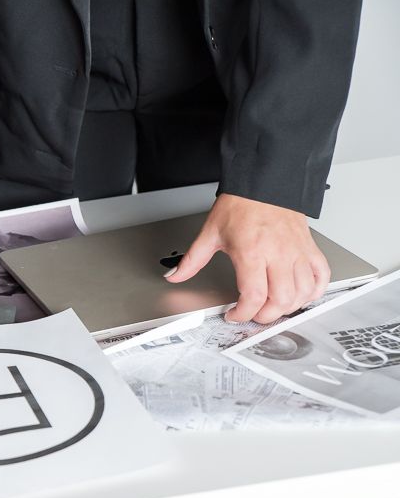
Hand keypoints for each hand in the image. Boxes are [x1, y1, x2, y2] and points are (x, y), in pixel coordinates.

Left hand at [166, 193, 330, 323]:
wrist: (264, 181)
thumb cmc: (241, 204)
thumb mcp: (210, 233)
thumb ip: (191, 260)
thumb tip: (175, 275)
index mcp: (251, 251)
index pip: (253, 296)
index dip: (243, 313)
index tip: (234, 314)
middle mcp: (278, 253)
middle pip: (280, 300)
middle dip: (265, 316)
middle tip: (253, 314)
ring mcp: (297, 252)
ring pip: (303, 292)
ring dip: (289, 307)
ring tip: (273, 307)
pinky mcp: (310, 248)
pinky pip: (322, 276)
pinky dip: (314, 291)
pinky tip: (301, 295)